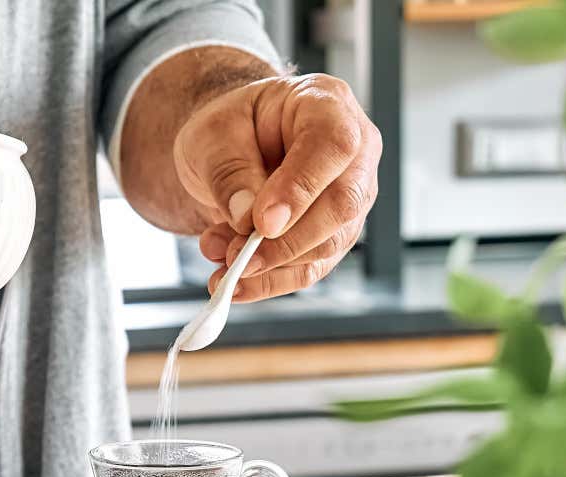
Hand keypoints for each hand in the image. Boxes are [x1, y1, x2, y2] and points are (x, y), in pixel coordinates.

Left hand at [173, 74, 380, 301]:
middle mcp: (353, 152)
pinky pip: (310, 268)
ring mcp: (350, 196)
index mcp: (326, 105)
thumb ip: (230, 173)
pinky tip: (234, 282)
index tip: (262, 223)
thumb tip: (248, 221)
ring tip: (221, 259)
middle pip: (341, 205)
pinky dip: (270, 282)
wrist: (230, 147)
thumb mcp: (212, 136)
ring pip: (328, 245)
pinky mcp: (333, 235)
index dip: (301, 188)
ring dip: (270, 265)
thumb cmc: (230, 129)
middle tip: (235, 258)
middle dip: (285, 243)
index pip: (333, 146)